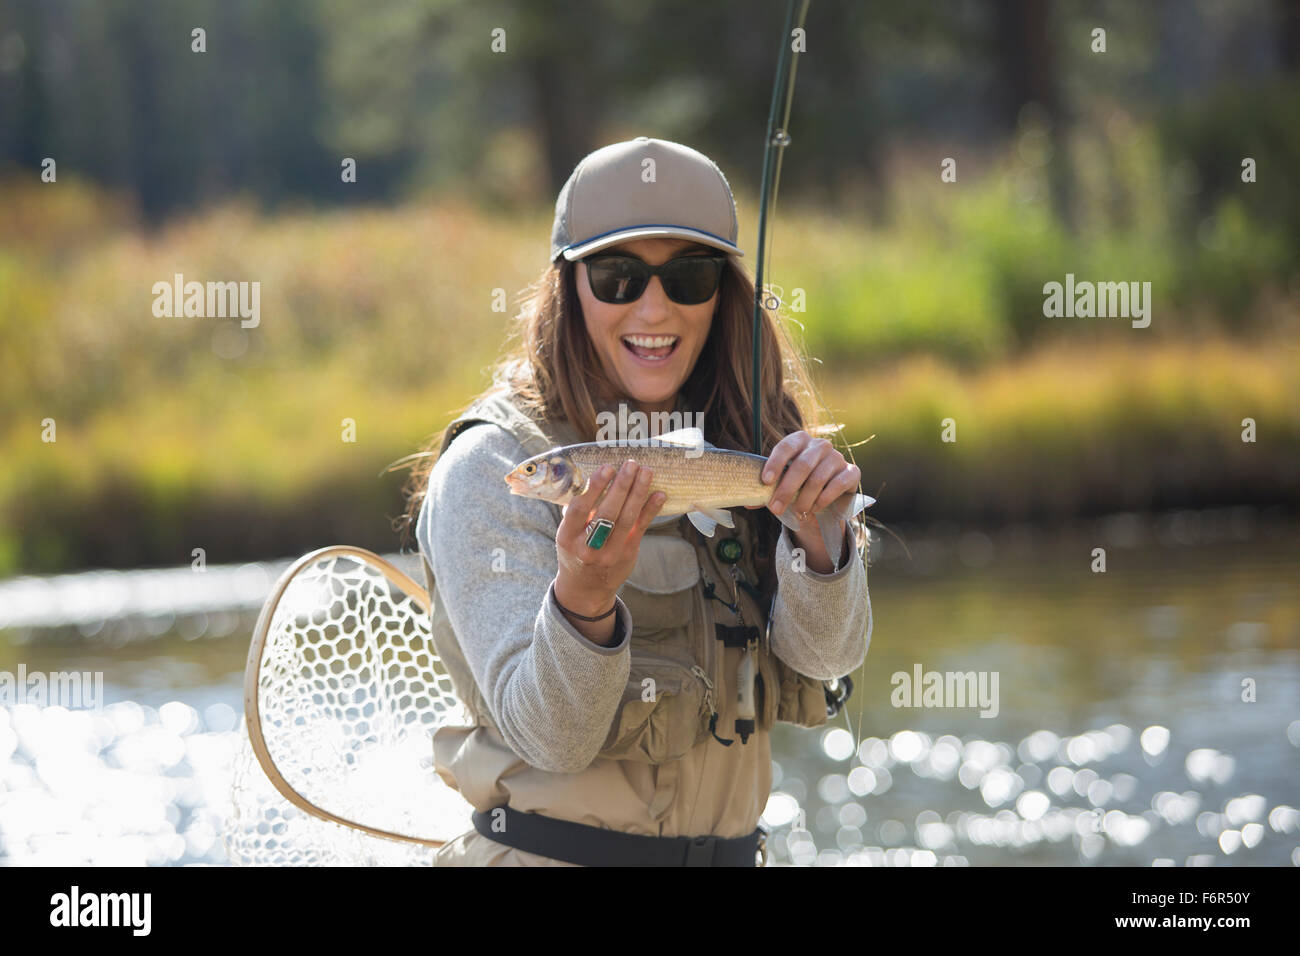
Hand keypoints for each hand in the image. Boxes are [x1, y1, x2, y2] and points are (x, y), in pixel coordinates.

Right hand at [554, 459, 665, 616]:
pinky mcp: (627, 554)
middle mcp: (588, 547)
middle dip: (621, 486)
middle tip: (631, 464)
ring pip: (626, 519)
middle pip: (607, 513)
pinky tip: (659, 494)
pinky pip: (640, 528)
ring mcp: (609, 553)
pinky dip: (650, 510)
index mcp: (567, 537)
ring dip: (638, 493)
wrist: (586, 588)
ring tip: (646, 472)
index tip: (607, 468)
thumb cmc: (575, 551)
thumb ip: (577, 511)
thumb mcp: (567, 534)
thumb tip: (592, 477)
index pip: (580, 509)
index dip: (594, 487)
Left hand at [748, 432, 859, 573]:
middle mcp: (820, 445)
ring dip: (805, 499)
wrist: (827, 495)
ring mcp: (837, 457)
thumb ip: (766, 490)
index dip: (775, 463)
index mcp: (800, 440)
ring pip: (819, 477)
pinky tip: (814, 508)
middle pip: (802, 465)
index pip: (786, 447)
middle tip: (775, 508)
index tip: (765, 481)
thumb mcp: (782, 484)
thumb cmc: (799, 485)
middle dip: (786, 489)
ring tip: (797, 512)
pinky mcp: (852, 471)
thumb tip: (746, 503)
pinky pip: (838, 484)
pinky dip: (823, 499)